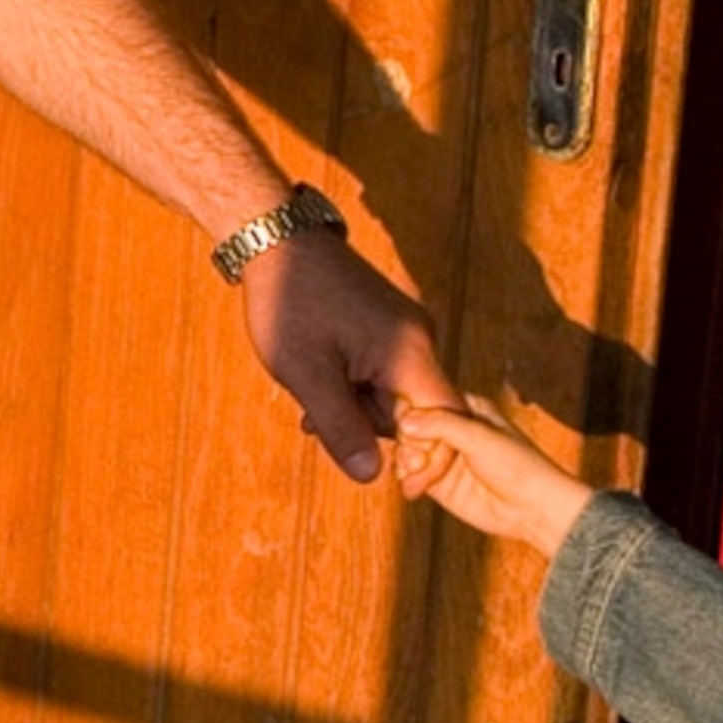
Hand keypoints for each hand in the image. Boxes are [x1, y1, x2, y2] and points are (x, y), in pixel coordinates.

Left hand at [239, 229, 458, 482]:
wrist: (277, 241)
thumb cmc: (289, 303)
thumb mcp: (307, 374)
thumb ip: (341, 427)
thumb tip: (372, 476)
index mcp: (410, 353)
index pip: (445, 423)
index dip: (427, 459)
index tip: (397, 480)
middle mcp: (420, 339)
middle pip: (418, 412)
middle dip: (371, 428)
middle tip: (315, 423)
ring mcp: (406, 330)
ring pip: (396, 394)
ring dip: (357, 407)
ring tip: (310, 395)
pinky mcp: (390, 325)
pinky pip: (385, 371)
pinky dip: (355, 385)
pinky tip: (319, 381)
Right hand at [393, 399, 594, 558]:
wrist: (533, 509)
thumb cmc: (518, 466)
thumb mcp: (479, 436)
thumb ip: (441, 425)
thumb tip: (404, 420)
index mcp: (465, 408)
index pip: (426, 400)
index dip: (413, 413)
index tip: (408, 426)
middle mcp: (452, 430)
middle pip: (412, 427)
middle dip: (410, 442)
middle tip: (418, 458)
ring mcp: (444, 457)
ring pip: (409, 451)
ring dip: (407, 462)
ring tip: (417, 472)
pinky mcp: (439, 483)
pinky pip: (412, 477)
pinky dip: (408, 481)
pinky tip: (415, 486)